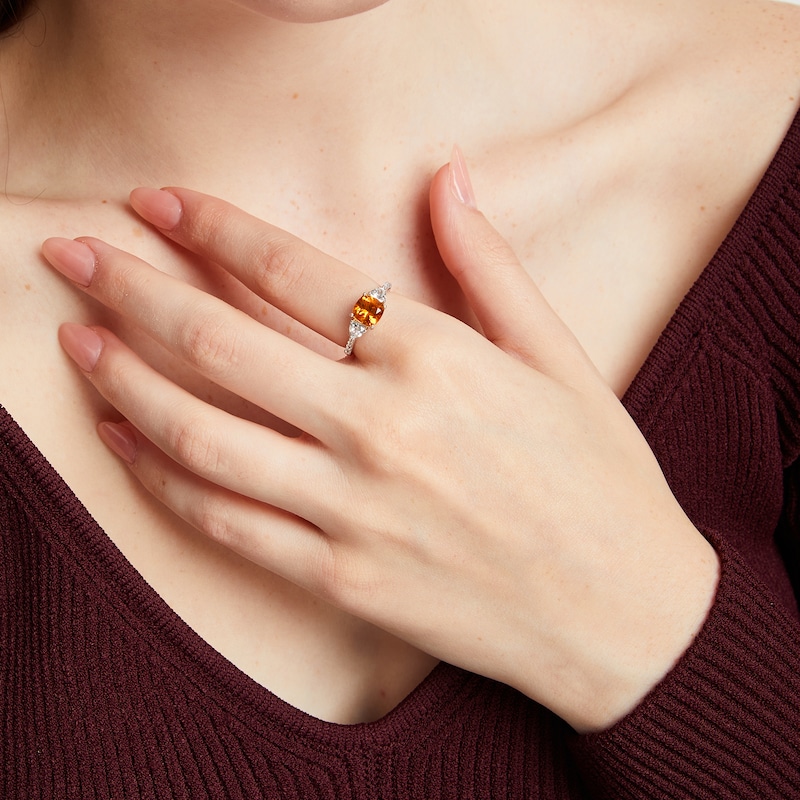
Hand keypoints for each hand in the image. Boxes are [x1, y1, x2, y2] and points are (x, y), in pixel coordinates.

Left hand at [41, 154, 718, 732]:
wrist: (621, 610)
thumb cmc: (599, 477)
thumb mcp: (560, 356)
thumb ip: (489, 263)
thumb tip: (447, 176)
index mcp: (437, 359)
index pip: (293, 272)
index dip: (212, 227)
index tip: (157, 202)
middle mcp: (382, 428)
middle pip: (221, 342)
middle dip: (133, 289)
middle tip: (73, 258)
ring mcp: (353, 511)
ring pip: (202, 435)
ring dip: (126, 380)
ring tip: (77, 343)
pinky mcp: (340, 579)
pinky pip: (227, 521)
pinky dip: (163, 479)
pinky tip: (125, 442)